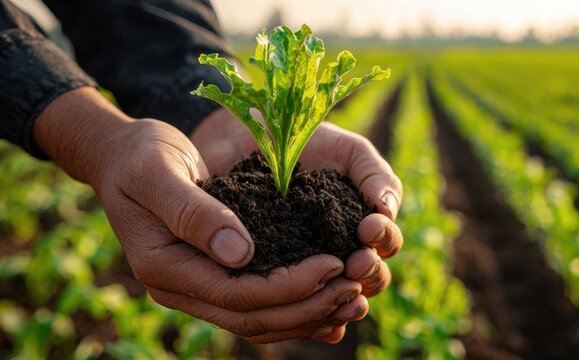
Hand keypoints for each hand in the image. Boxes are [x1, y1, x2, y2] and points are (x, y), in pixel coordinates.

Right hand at [34, 87, 366, 342]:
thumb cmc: (140, 155)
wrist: (121, 156)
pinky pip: (256, 307)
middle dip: (308, 305)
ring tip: (353, 295)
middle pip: (253, 317)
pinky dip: (294, 306)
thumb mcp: (158, 171)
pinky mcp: (212, 278)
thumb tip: (240, 253)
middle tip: (355, 285)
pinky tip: (330, 296)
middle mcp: (179, 288)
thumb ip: (194, 211)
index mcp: (164, 267)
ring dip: (307, 313)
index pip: (237, 295)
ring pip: (258, 321)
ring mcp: (195, 288)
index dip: (289, 286)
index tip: (333, 263)